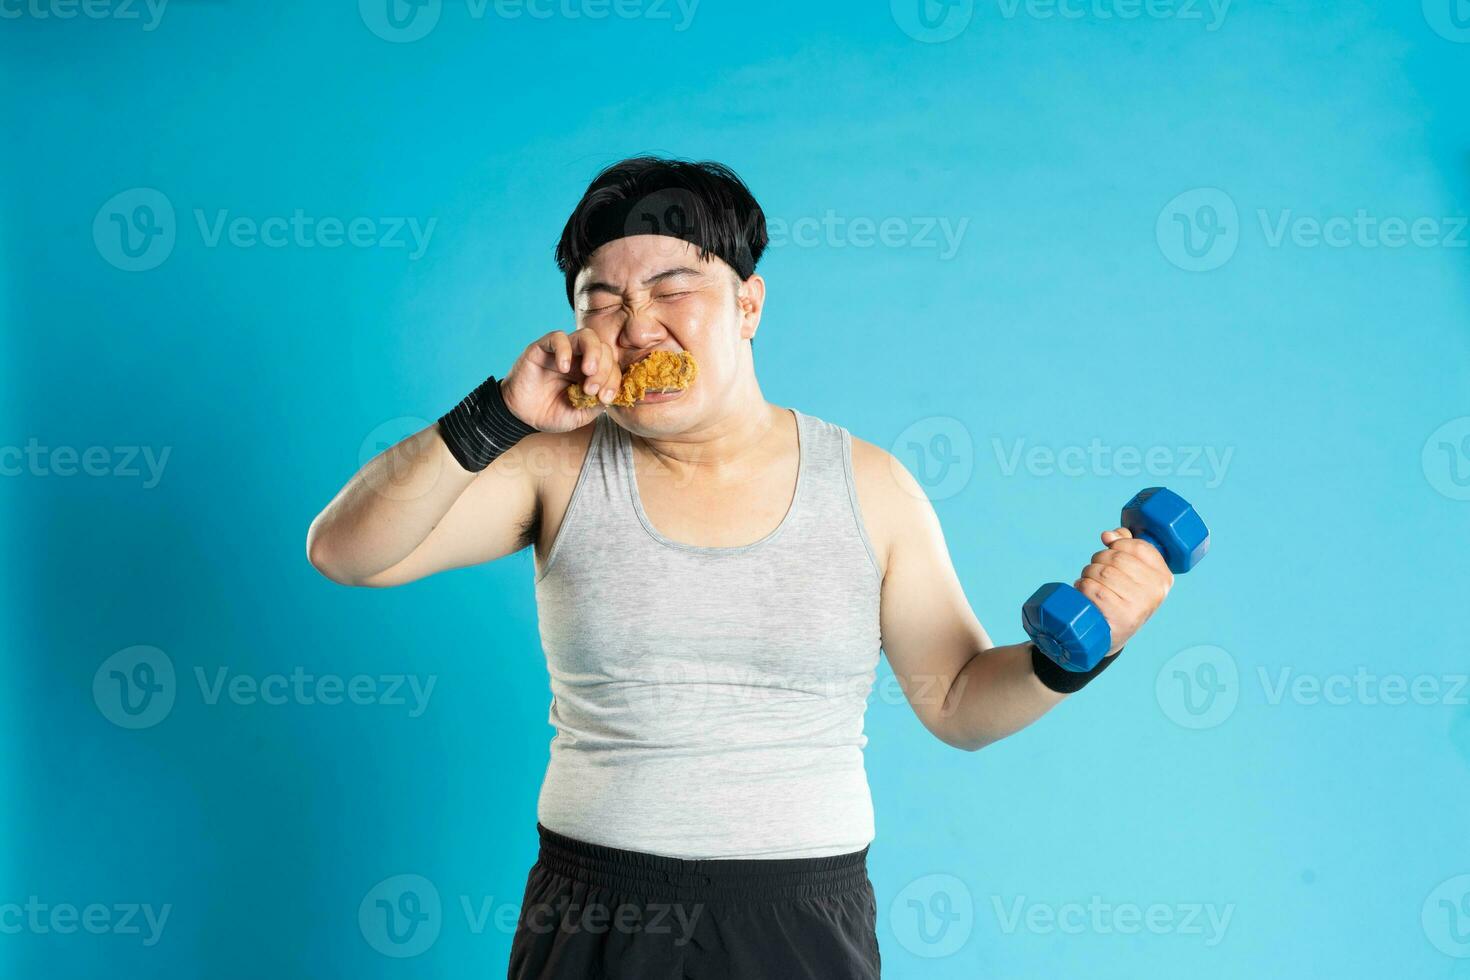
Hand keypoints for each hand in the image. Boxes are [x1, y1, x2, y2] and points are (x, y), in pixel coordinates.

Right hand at [500, 328, 622, 432]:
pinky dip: (565, 350)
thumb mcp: (579, 415)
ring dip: (593, 352)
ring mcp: (563, 351)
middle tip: (592, 389)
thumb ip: (596, 404)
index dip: (613, 380)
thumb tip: (611, 393)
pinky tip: (563, 368)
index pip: (612, 366)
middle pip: (604, 348)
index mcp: (592, 373)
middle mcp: (580, 358)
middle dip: (605, 369)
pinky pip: (558, 337)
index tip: (605, 398)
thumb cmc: (551, 413)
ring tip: (588, 372)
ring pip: (586, 336)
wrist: (522, 416)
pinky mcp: (543, 348)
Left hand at [1074, 527, 1173, 655]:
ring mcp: (1140, 606)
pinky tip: (1083, 591)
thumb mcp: (1130, 572)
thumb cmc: (1119, 596)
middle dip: (1098, 559)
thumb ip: (1124, 547)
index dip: (1118, 543)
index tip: (1110, 550)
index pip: (1139, 547)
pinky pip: (1094, 589)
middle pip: (1117, 558)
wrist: (1110, 635)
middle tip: (1094, 570)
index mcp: (1163, 577)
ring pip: (1103, 571)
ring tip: (1088, 581)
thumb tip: (1108, 535)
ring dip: (1088, 573)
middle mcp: (1156, 592)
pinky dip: (1083, 586)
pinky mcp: (1121, 618)